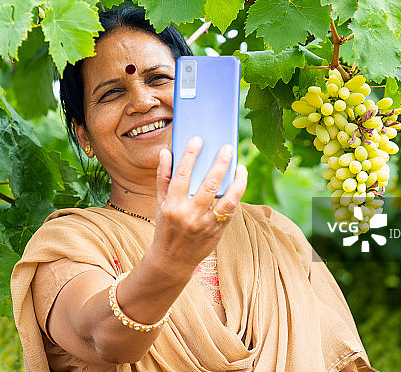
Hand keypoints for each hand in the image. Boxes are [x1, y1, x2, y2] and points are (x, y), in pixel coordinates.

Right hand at [149, 137, 247, 275]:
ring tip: (240, 166)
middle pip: (208, 184)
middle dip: (220, 163)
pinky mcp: (218, 232)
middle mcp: (189, 215)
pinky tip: (239, 182)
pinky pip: (231, 211)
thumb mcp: (160, 203)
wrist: (172, 260)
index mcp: (172, 205)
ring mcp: (205, 225)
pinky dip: (237, 195)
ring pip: (226, 199)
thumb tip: (166, 152)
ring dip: (236, 181)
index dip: (190, 155)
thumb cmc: (166, 226)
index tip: (198, 140)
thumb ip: (163, 177)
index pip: (182, 174)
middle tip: (227, 148)